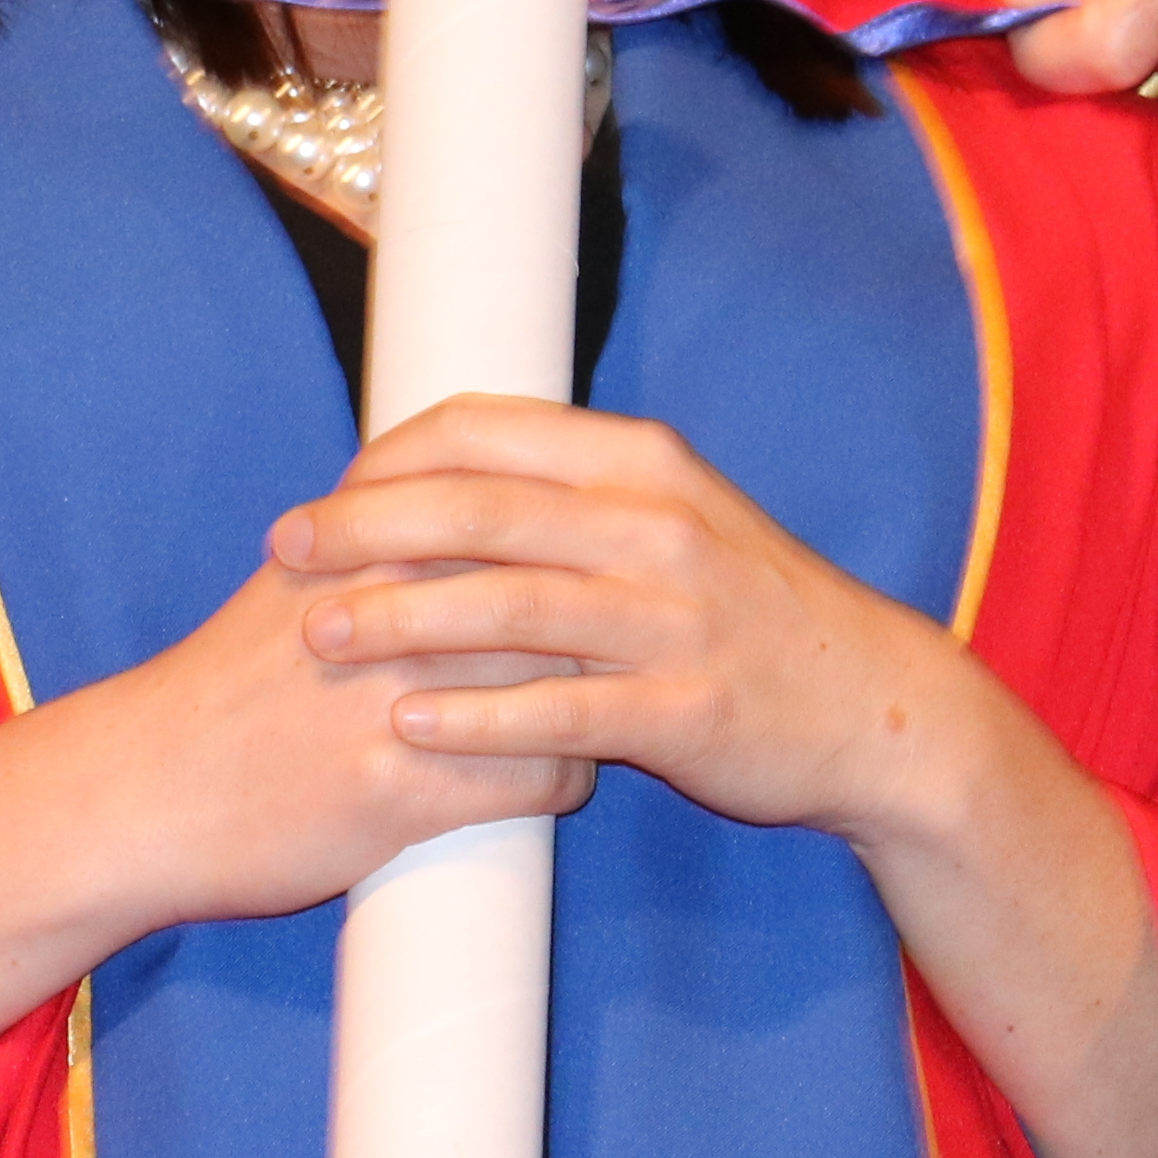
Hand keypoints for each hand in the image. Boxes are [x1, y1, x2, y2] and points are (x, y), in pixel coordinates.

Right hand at [0, 554, 573, 1157]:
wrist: (144, 792)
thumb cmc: (227, 688)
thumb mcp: (297, 579)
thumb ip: (379, 531)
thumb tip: (469, 488)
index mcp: (367, 544)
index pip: (520, 513)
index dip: (582, 541)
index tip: (614, 566)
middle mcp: (390, 608)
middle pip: (557, 592)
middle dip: (605, 618)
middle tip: (632, 644)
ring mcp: (399, 700)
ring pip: (564, 682)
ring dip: (597, 701)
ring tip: (603, 713)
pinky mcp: (402, 791)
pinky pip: (537, 777)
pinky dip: (564, 779)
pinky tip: (554, 781)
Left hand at [270, 398, 952, 836]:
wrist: (873, 708)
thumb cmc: (744, 614)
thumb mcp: (666, 522)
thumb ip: (567, 497)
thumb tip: (437, 483)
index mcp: (639, 463)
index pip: (485, 431)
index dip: (387, 460)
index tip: (322, 497)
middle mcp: (654, 526)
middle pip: (481, 508)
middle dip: (366, 528)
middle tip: (284, 553)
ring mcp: (674, 618)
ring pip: (509, 605)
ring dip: (400, 620)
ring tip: (317, 639)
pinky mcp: (686, 709)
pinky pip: (561, 710)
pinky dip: (476, 717)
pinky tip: (407, 726)